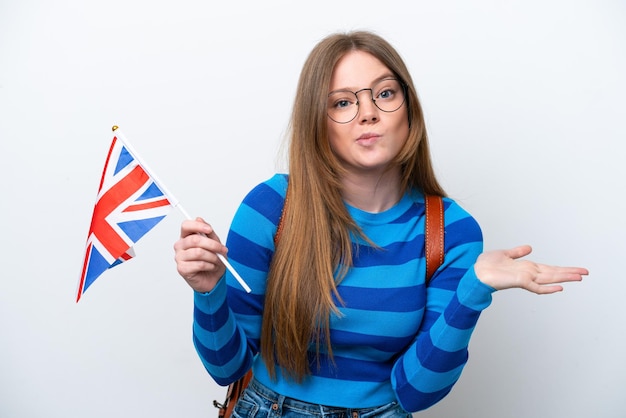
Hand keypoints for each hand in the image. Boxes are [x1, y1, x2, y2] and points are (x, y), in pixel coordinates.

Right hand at [173, 217, 227, 292]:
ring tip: (217, 261)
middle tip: (222, 249)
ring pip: (198, 252)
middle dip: (213, 245)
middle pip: (195, 240)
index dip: (198, 226)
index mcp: (186, 237)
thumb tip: (199, 218)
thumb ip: (209, 233)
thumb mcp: (215, 244)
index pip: (186, 226)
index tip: (209, 230)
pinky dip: (210, 265)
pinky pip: (199, 264)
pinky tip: (211, 267)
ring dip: (213, 257)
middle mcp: (180, 246)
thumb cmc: (212, 261)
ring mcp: (179, 258)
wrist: (213, 279)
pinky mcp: (182, 269)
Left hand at [474, 245, 588, 293]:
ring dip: (564, 278)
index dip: (563, 268)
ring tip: (579, 277)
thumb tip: (529, 248)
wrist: (475, 273)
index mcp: (527, 267)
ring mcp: (525, 278)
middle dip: (570, 273)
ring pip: (549, 278)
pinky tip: (559, 288)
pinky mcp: (520, 282)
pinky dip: (548, 288)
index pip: (549, 268)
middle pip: (553, 273)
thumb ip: (517, 252)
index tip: (577, 269)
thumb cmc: (487, 265)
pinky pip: (536, 287)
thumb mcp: (504, 254)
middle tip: (586, 273)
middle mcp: (528, 273)